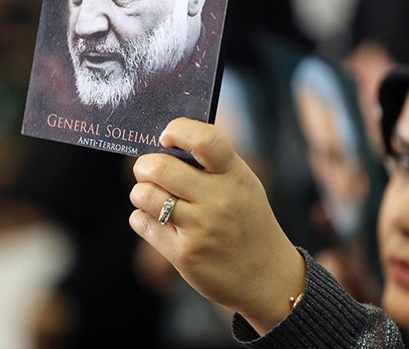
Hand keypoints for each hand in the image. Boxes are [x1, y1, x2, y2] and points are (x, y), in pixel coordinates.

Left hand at [129, 118, 304, 334]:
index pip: (204, 139)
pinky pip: (141, 222)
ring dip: (141, 193)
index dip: (177, 131)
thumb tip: (167, 144)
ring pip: (144, 195)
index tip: (167, 137)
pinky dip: (141, 218)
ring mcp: (200, 228)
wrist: (267, 277)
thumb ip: (213, 164)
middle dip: (144, 165)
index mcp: (235, 176)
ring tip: (152, 197)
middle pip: (160, 167)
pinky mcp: (184, 254)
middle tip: (148, 170)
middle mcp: (218, 200)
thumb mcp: (244, 185)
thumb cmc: (248, 222)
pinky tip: (156, 221)